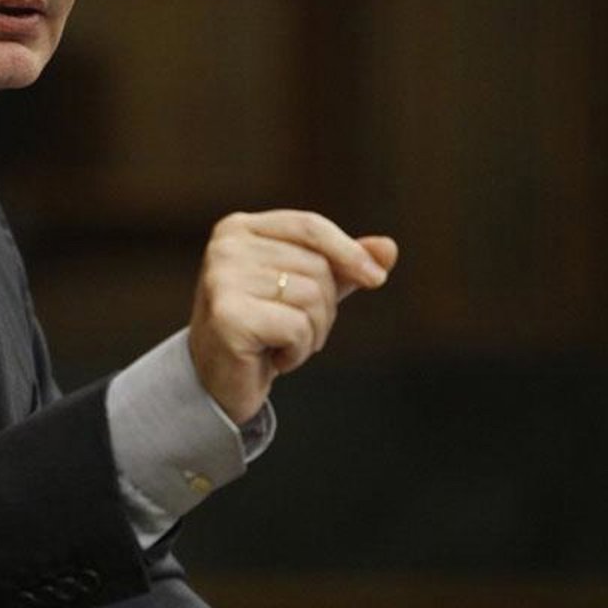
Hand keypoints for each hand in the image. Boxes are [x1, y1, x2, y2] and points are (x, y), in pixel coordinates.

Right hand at [187, 210, 397, 425]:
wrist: (219, 381)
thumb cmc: (263, 329)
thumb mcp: (305, 290)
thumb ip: (342, 266)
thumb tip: (388, 248)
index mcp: (239, 229)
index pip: (309, 226)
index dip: (349, 251)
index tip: (376, 279)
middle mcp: (226, 247)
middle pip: (316, 266)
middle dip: (322, 307)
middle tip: (292, 329)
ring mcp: (222, 279)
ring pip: (311, 298)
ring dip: (311, 333)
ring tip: (280, 343)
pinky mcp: (228, 315)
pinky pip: (297, 327)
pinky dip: (297, 351)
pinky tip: (271, 357)